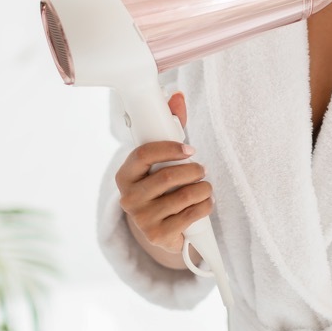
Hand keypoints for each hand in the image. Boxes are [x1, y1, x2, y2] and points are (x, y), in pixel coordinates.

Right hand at [114, 92, 212, 261]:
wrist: (161, 227)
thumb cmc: (162, 185)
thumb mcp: (163, 159)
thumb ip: (171, 126)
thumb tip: (178, 95)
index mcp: (125, 175)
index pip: (143, 155)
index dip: (169, 149)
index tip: (190, 149)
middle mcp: (128, 197)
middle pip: (167, 177)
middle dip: (193, 170)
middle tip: (202, 170)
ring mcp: (141, 219)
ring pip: (183, 196)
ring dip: (203, 189)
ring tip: (206, 187)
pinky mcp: (157, 235)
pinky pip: (190, 216)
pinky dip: (205, 206)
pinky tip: (206, 203)